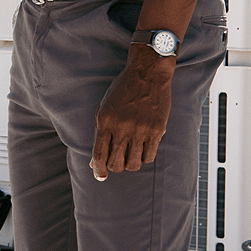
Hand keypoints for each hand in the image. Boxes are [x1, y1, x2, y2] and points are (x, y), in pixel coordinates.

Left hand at [89, 43, 174, 179]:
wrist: (147, 75)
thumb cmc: (122, 91)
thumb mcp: (104, 108)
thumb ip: (100, 134)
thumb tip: (94, 162)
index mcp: (105, 121)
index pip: (99, 154)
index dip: (98, 169)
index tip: (99, 176)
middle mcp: (122, 127)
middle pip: (116, 163)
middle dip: (114, 167)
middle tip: (116, 162)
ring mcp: (140, 130)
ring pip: (133, 164)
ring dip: (129, 164)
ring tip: (129, 155)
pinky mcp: (156, 130)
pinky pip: (149, 157)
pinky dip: (144, 157)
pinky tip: (142, 149)